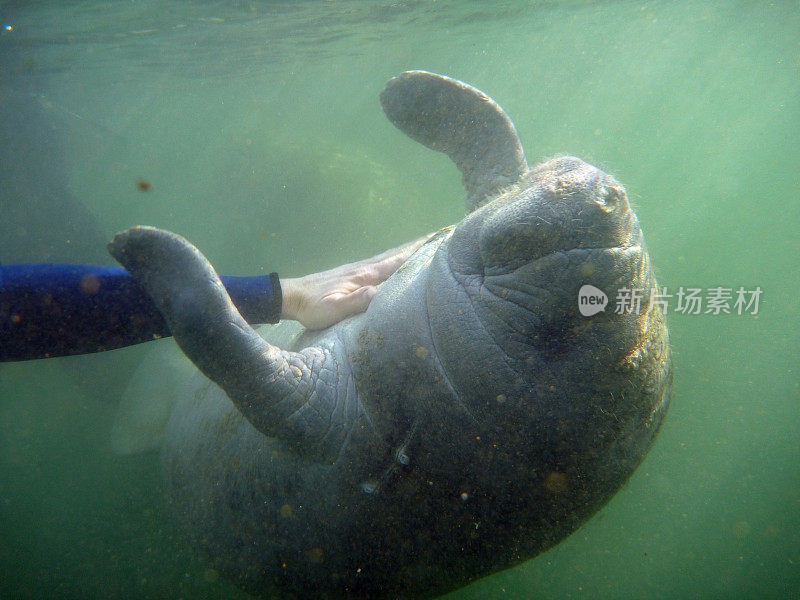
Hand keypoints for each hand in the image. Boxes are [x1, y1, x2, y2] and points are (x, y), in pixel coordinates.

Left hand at [280, 234, 431, 329]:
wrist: (292, 297)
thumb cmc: (313, 307)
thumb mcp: (333, 310)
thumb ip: (355, 301)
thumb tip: (379, 292)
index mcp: (365, 275)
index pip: (398, 261)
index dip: (419, 252)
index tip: (439, 241)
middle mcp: (366, 267)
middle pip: (398, 253)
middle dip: (420, 245)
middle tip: (443, 235)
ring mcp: (360, 268)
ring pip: (391, 256)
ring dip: (410, 249)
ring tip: (428, 243)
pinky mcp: (354, 273)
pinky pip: (383, 262)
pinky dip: (397, 256)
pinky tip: (399, 258)